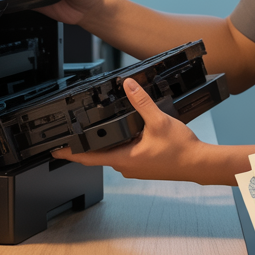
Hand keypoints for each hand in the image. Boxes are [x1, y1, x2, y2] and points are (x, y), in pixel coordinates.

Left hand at [51, 78, 205, 181]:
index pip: (88, 158)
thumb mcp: (158, 121)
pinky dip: (120, 144)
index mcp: (125, 159)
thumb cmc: (181, 150)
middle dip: (85, 144)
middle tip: (73, 132)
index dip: (69, 154)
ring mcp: (135, 168)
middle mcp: (127, 167)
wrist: (199, 164)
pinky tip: (126, 133)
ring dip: (105, 143)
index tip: (55, 150)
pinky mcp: (143, 166)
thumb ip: (141, 102)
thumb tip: (129, 86)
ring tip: (98, 129)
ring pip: (113, 154)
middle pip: (98, 155)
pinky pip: (125, 154)